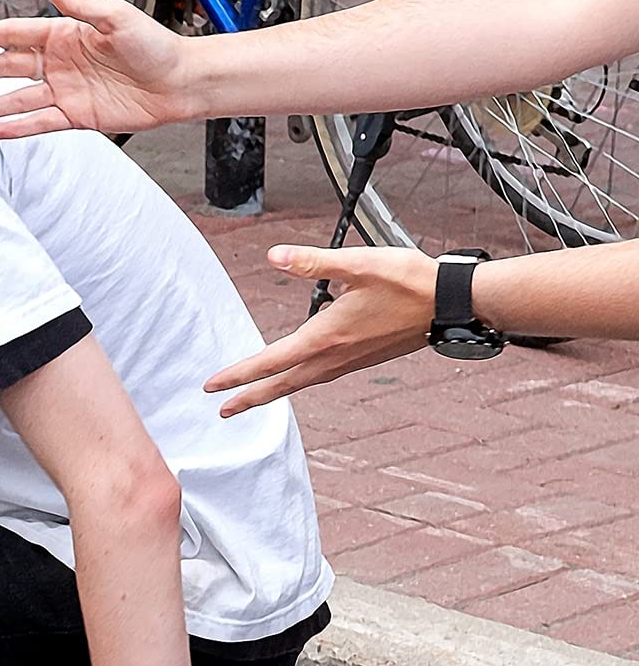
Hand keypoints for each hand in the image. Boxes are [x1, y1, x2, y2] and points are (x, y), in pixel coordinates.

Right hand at [0, 0, 191, 138]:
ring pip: (16, 99)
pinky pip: (39, 122)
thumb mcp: (115, 16)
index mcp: (64, 34)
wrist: (178, 82)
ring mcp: (64, 91)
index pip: (13, 34)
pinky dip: (18, 126)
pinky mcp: (75, 116)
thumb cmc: (155, 45)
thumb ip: (76, 3)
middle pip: (6, 67)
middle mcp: (59, 62)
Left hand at [205, 244, 434, 416]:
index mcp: (326, 337)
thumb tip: (274, 256)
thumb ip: (313, 261)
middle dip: (250, 397)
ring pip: (302, 383)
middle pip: (282, 384)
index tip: (213, 386)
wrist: (452, 302)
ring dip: (274, 391)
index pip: (270, 361)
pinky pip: (321, 377)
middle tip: (223, 410)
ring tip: (253, 398)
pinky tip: (299, 376)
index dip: (238, 374)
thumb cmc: (409, 282)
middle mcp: (334, 356)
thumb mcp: (358, 264)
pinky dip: (300, 382)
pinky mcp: (363, 360)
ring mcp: (350, 362)